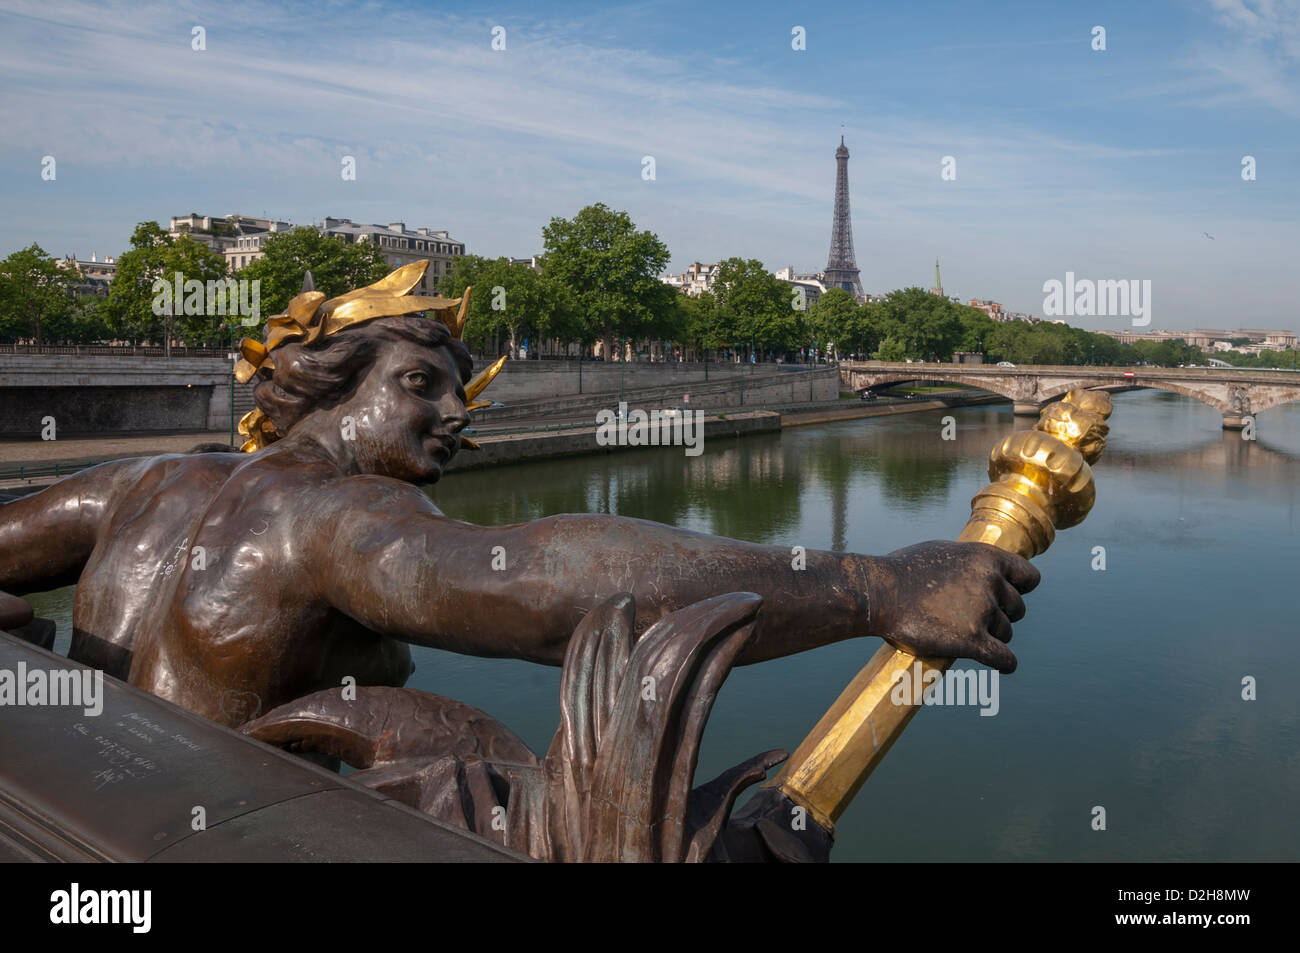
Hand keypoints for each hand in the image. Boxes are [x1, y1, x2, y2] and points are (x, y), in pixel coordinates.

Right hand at [870, 541, 1039, 673]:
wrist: (878, 593)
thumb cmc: (901, 571)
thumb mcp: (942, 552)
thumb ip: (968, 563)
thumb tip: (980, 571)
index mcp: (985, 557)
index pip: (1028, 577)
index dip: (1021, 589)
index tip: (1009, 597)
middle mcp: (990, 582)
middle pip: (1017, 608)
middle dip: (1003, 615)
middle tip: (980, 620)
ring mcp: (982, 611)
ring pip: (1006, 633)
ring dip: (994, 638)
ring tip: (969, 637)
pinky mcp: (971, 640)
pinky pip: (1003, 658)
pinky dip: (1006, 664)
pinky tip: (1002, 666)